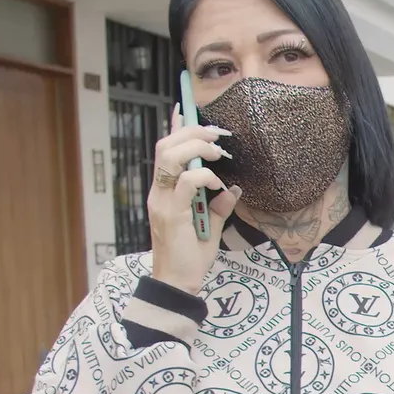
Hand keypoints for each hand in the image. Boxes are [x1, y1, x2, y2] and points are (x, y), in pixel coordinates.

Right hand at [148, 103, 241, 294]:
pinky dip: (203, 177)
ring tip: (216, 151)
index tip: (184, 109)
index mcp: (164, 192)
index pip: (165, 152)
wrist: (178, 283)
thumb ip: (219, 207)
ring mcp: (162, 202)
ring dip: (195, 147)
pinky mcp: (171, 214)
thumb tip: (233, 189)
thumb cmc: (190, 258)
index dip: (174, 129)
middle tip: (217, 134)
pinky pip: (185, 183)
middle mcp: (159, 193)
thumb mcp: (210, 227)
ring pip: (169, 157)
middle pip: (164, 146)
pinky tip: (217, 183)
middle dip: (191, 132)